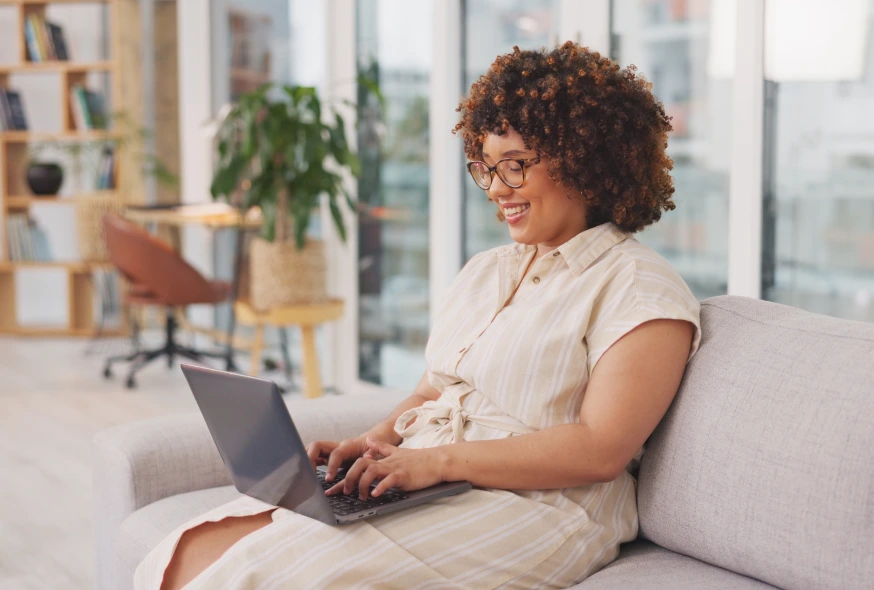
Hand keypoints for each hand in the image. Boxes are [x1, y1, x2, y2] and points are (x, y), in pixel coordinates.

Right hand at [305, 436, 367, 481]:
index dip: (331, 465)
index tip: (329, 479)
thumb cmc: (371, 448)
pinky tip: (307, 473)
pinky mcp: (327, 455)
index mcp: (348, 446)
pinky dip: (308, 463)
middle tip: (309, 475)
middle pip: (317, 446)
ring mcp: (330, 450)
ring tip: (304, 475)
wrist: (369, 441)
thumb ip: (372, 454)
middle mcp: (336, 446)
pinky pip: (314, 456)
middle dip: (310, 458)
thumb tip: (367, 457)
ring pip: (312, 449)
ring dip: (306, 460)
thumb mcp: (376, 451)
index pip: (336, 453)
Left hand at [326, 438, 447, 499]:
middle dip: (348, 480)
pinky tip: (375, 494)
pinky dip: (381, 487)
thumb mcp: (397, 451)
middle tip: (345, 493)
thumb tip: (367, 442)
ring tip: (361, 497)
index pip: (357, 465)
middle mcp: (385, 462)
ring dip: (362, 485)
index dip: (342, 478)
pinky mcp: (404, 475)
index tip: (330, 490)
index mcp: (382, 459)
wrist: (437, 460)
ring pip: (371, 472)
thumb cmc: (418, 460)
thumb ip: (381, 448)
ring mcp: (394, 468)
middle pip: (359, 465)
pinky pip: (389, 480)